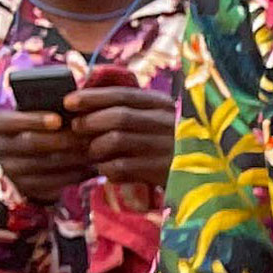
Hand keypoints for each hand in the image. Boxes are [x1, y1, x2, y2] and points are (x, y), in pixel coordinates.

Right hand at [0, 106, 88, 205]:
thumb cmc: (38, 127)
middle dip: (62, 139)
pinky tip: (92, 168)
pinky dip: (76, 174)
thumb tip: (74, 107)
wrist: (28, 157)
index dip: (34, 120)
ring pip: (45, 164)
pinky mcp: (26, 187)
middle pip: (31, 143)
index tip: (58, 120)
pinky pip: (53, 182)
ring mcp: (10, 170)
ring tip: (94, 150)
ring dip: (73, 158)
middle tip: (87, 136)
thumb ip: (47, 109)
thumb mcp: (35, 115)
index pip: (10, 121)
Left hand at [67, 83, 176, 202]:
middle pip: (118, 116)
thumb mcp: (157, 119)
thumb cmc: (168, 145)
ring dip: (95, 147)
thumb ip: (130, 107)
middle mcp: (169, 124)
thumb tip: (86, 95)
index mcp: (165, 106)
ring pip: (116, 140)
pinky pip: (121, 167)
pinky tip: (107, 170)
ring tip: (92, 152)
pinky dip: (106, 168)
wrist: (204, 177)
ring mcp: (167, 148)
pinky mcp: (163, 172)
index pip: (123, 95)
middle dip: (90, 121)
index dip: (92, 97)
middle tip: (76, 129)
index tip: (68, 101)